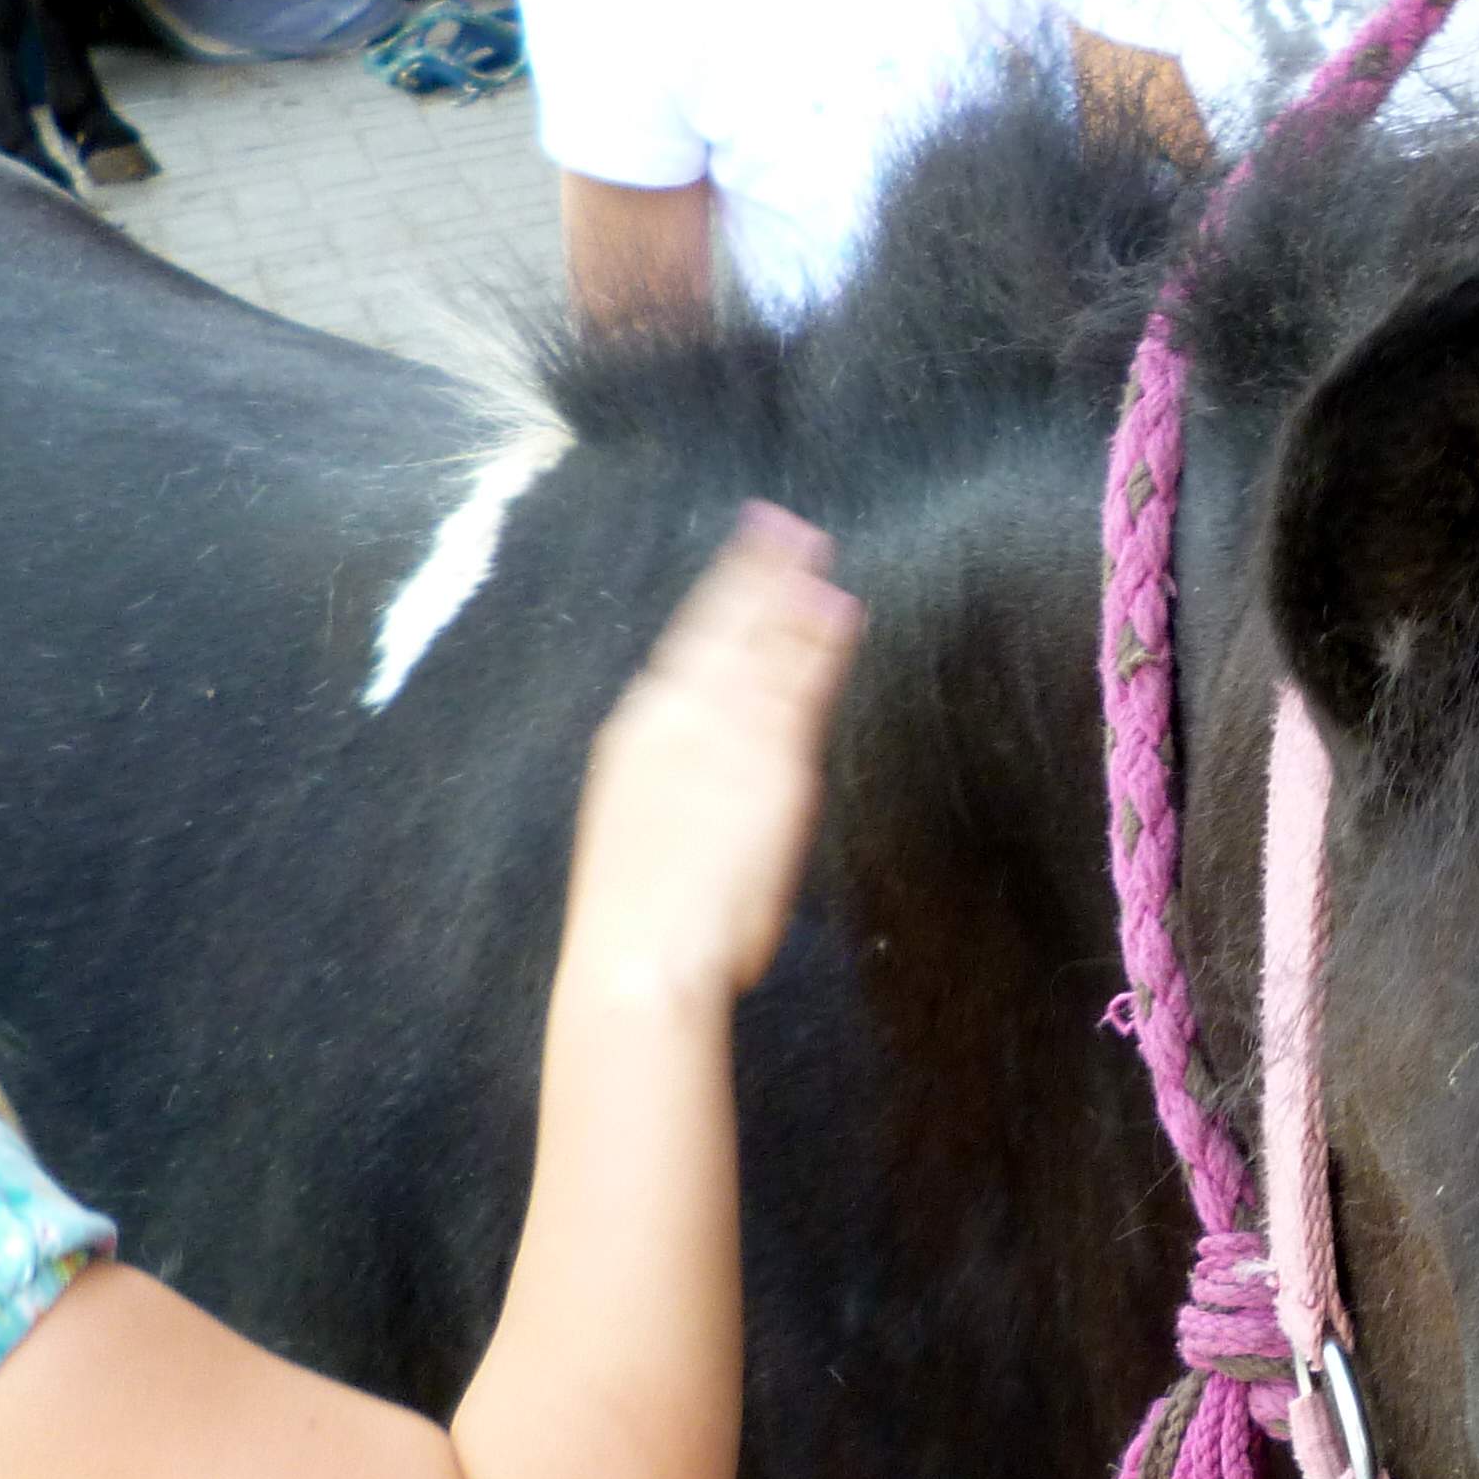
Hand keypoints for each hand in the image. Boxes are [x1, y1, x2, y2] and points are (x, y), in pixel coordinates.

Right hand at [562, 504, 857, 1005]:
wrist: (642, 954)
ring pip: (761, 647)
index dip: (720, 599)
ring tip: (816, 547)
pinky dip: (816, 645)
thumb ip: (680, 788)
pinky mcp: (766, 765)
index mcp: (642, 734)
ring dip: (789, 595)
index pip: (688, 648)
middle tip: (784, 523)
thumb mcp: (647, 832)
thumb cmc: (641, 916)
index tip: (742, 557)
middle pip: (722, 630)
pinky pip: (796, 689)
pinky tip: (837, 608)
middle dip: (754, 574)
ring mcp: (723, 736)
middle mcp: (678, 720)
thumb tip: (704, 780)